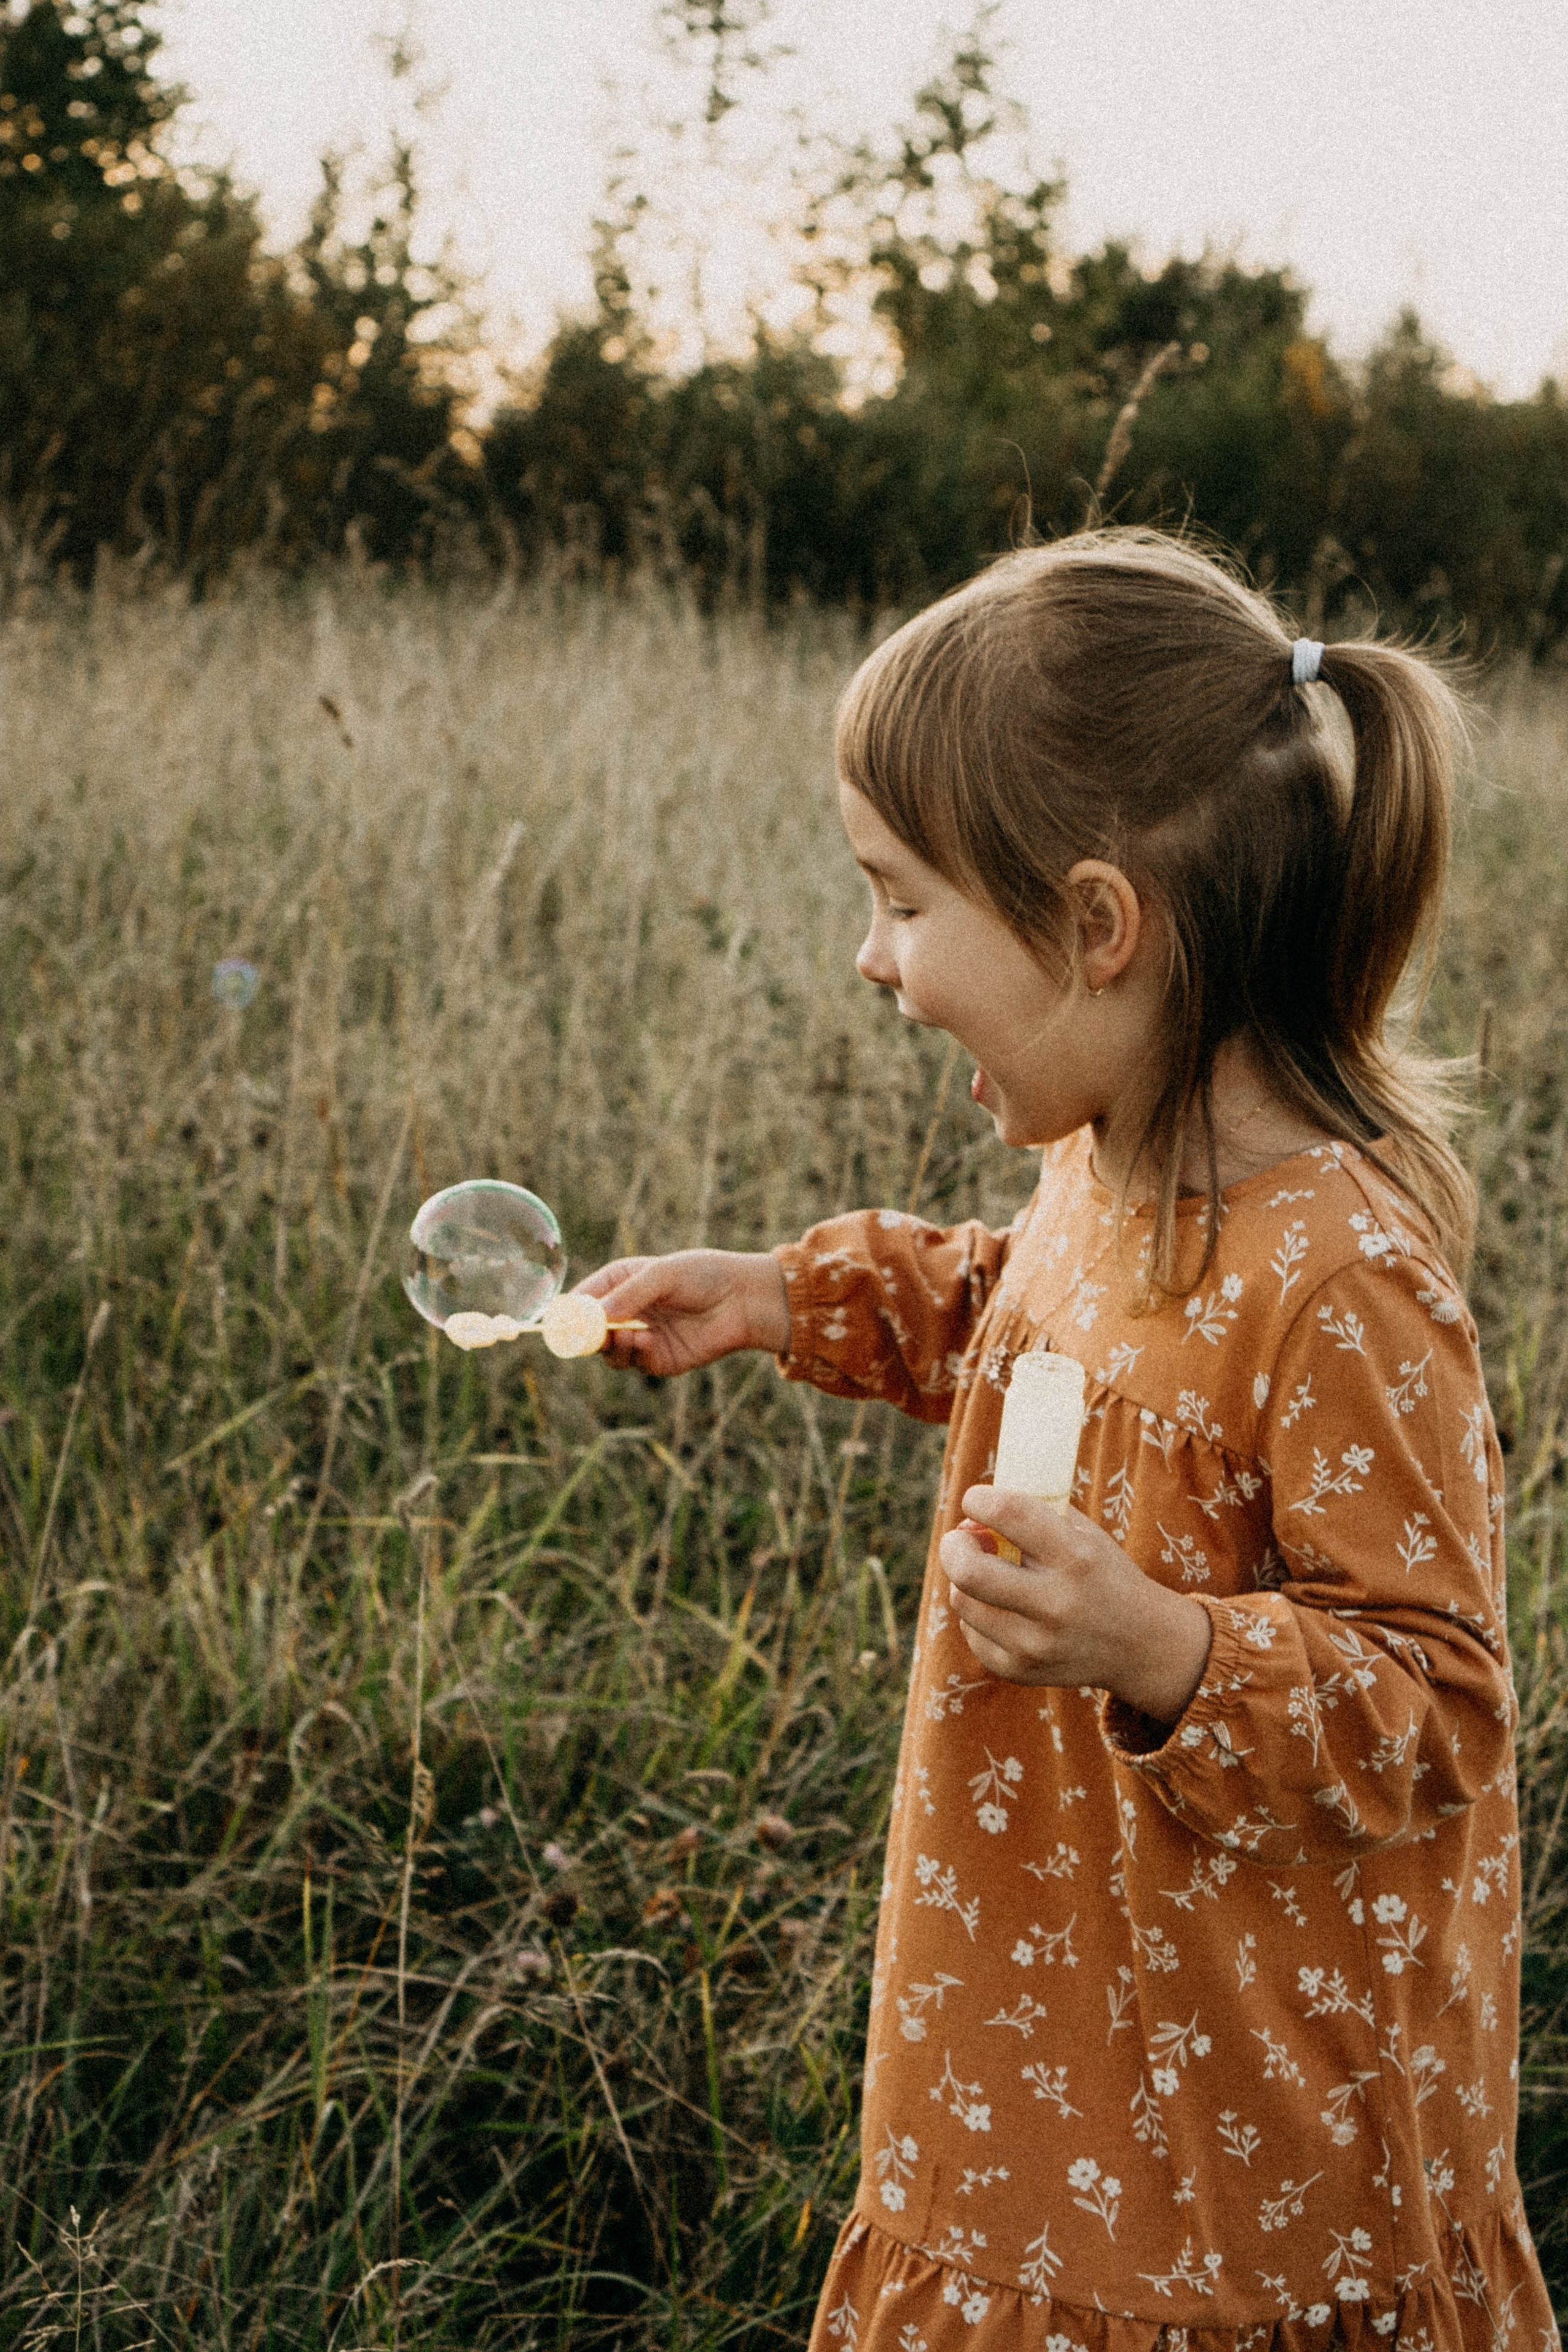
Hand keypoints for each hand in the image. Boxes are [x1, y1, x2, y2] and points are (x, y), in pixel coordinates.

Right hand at [574, 1249, 790, 1376]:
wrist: (744, 1301)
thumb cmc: (704, 1276)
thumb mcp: (664, 1275)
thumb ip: (631, 1294)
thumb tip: (599, 1316)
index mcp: (623, 1282)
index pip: (586, 1297)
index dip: (570, 1309)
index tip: (559, 1319)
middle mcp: (627, 1310)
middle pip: (590, 1329)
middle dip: (584, 1335)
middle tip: (585, 1336)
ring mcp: (640, 1336)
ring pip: (608, 1351)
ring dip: (610, 1347)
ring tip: (625, 1336)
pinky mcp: (657, 1358)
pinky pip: (633, 1363)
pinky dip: (633, 1355)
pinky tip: (647, 1341)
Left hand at [938, 1485, 1213, 1726]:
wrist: (1139, 1646)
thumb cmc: (1103, 1576)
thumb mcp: (1086, 1535)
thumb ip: (1037, 1513)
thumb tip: (979, 1503)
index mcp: (1076, 1558)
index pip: (1009, 1514)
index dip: (979, 1500)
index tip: (976, 1500)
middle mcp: (1055, 1604)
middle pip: (969, 1571)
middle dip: (953, 1545)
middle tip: (959, 1540)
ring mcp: (1035, 1644)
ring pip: (962, 1600)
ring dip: (964, 1579)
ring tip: (985, 1574)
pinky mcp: (1019, 1670)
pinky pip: (971, 1632)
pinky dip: (977, 1614)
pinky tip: (1001, 1608)